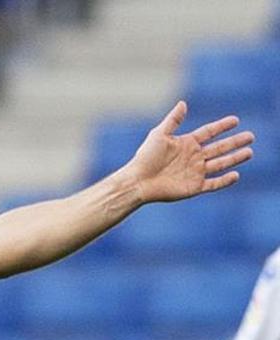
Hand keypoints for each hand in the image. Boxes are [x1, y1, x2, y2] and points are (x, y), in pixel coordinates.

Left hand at [124, 101, 253, 203]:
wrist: (138, 181)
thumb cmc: (145, 157)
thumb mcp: (159, 135)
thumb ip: (173, 120)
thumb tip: (183, 103)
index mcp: (186, 143)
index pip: (209, 132)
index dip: (222, 126)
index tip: (235, 120)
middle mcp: (193, 157)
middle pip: (219, 148)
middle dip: (235, 142)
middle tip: (251, 136)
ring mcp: (195, 172)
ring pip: (220, 164)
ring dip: (235, 158)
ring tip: (249, 152)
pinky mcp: (194, 187)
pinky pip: (214, 183)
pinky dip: (225, 181)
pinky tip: (235, 175)